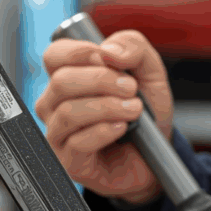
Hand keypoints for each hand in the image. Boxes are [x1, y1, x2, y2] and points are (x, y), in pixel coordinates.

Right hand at [36, 30, 172, 204]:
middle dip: (102, 81)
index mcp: (68, 78)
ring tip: (134, 110)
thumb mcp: (150, 72)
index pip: (54, 56)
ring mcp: (58, 135)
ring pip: (68, 112)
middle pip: (61, 82)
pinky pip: (77, 143)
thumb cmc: (146, 115)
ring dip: (107, 107)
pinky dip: (104, 131)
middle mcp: (55, 105)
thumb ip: (133, 47)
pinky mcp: (68, 162)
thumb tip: (108, 50)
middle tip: (131, 88)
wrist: (155, 157)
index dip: (81, 53)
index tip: (111, 60)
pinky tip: (122, 128)